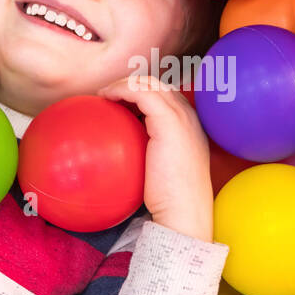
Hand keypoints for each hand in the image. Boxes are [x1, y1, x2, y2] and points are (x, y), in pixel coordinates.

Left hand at [97, 74, 213, 242]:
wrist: (184, 211)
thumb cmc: (170, 199)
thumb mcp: (162, 168)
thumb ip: (151, 152)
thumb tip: (124, 148)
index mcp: (190, 125)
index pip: (165, 96)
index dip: (140, 94)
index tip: (119, 105)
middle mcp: (189, 115)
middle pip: (157, 84)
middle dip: (130, 85)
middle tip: (108, 97)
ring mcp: (181, 116)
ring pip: (148, 83)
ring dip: (123, 85)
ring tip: (104, 96)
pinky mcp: (169, 121)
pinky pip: (140, 92)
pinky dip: (121, 90)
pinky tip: (106, 98)